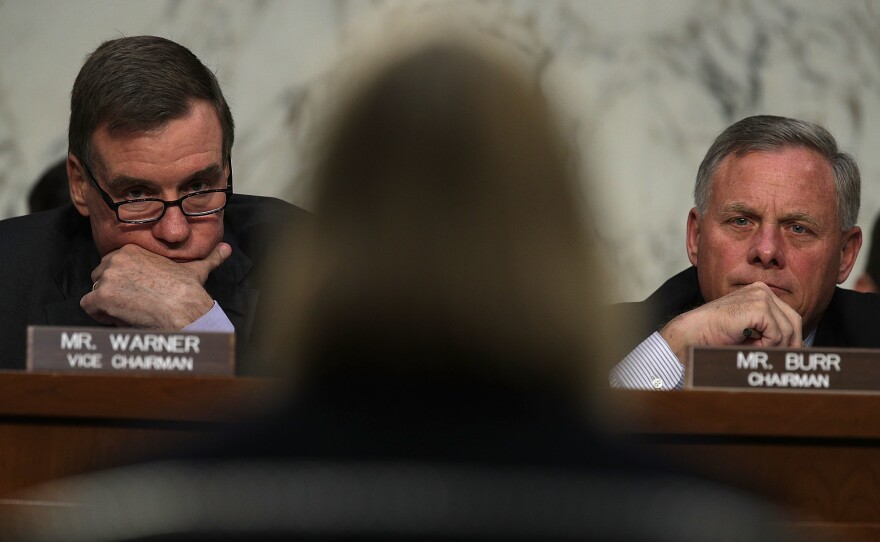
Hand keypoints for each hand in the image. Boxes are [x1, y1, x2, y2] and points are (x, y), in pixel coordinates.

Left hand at [81, 243, 231, 328]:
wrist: (183, 308)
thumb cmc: (188, 290)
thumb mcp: (197, 269)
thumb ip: (209, 258)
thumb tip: (226, 249)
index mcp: (131, 250)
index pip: (112, 264)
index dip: (122, 281)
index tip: (137, 292)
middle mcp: (115, 259)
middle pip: (100, 277)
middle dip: (112, 291)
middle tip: (133, 303)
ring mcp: (107, 277)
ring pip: (95, 292)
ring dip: (108, 304)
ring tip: (130, 311)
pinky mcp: (101, 297)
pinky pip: (88, 306)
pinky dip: (100, 315)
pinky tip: (121, 317)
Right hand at [659, 282, 802, 363]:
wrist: (695, 333)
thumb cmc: (717, 335)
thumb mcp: (749, 331)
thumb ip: (769, 332)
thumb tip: (797, 347)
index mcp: (760, 292)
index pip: (789, 316)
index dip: (791, 338)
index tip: (788, 355)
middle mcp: (762, 290)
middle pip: (794, 321)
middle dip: (791, 343)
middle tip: (784, 360)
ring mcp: (761, 296)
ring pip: (787, 330)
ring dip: (775, 347)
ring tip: (756, 351)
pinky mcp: (759, 307)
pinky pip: (777, 334)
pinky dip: (767, 345)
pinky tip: (750, 345)